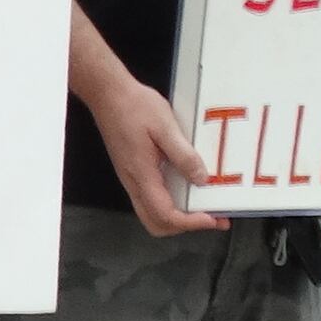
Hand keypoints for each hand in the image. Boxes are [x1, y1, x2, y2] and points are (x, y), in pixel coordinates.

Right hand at [82, 72, 224, 235]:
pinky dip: (170, 203)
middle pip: (155, 223)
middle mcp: (133, 181)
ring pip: (152, 214)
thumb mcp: (165, 127)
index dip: (191, 223)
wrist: (108, 94)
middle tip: (211, 217)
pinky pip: (151, 199)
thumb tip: (201, 179)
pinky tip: (186, 189)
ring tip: (202, 206)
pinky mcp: (132, 170)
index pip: (165, 214)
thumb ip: (184, 155)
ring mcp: (131, 177)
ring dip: (178, 217)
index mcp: (142, 174)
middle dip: (184, 227)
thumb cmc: (134, 106)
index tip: (213, 218)